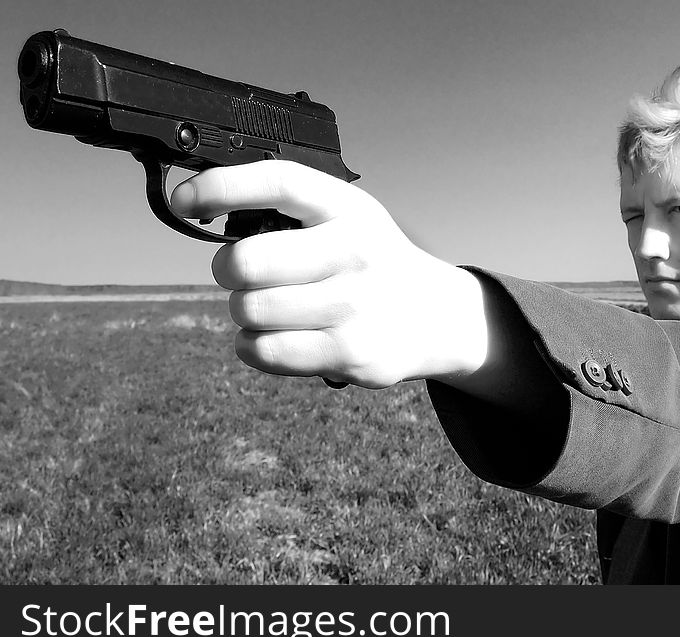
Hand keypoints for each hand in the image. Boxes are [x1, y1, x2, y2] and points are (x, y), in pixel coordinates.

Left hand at [170, 160, 487, 388]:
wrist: (436, 315)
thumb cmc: (372, 260)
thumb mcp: (349, 217)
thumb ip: (293, 209)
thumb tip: (203, 202)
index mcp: (349, 208)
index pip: (279, 182)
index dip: (222, 186)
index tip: (185, 201)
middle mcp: (355, 251)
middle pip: (248, 261)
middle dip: (228, 269)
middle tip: (240, 273)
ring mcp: (354, 305)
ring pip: (250, 310)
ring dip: (244, 310)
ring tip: (267, 307)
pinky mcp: (350, 353)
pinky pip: (265, 351)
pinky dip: (252, 345)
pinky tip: (271, 336)